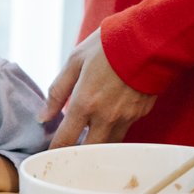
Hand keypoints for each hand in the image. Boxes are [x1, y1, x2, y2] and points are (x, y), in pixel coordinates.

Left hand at [38, 28, 156, 148]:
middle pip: (88, 152)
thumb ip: (57, 92)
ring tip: (85, 142)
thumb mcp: (75, 61)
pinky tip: (105, 125)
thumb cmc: (109, 45)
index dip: (54, 151)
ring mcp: (126, 117)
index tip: (48, 155)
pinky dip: (112, 133)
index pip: (65, 140)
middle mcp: (106, 116)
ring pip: (108, 145)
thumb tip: (43, 117)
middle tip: (66, 153)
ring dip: (96, 147)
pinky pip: (123, 131)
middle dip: (76, 156)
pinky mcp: (141, 114)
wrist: (150, 37)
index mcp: (85, 104)